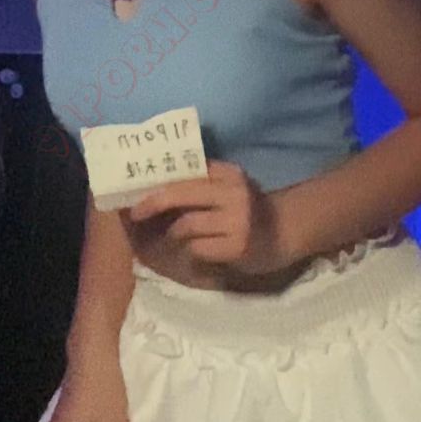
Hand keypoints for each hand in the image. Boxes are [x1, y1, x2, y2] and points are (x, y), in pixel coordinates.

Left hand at [129, 159, 295, 275]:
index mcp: (228, 173)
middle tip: (134, 213)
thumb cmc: (248, 210)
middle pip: (178, 192)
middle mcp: (233, 193)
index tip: (135, 187)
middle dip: (151, 203)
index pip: (185, 170)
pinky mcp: (237, 247)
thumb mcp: (230, 187)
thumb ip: (201, 182)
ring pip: (185, 225)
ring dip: (174, 233)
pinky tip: (197, 251)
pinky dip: (191, 250)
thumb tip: (153, 188)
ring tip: (173, 237)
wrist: (286, 233)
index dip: (157, 180)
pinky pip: (198, 248)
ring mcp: (237, 221)